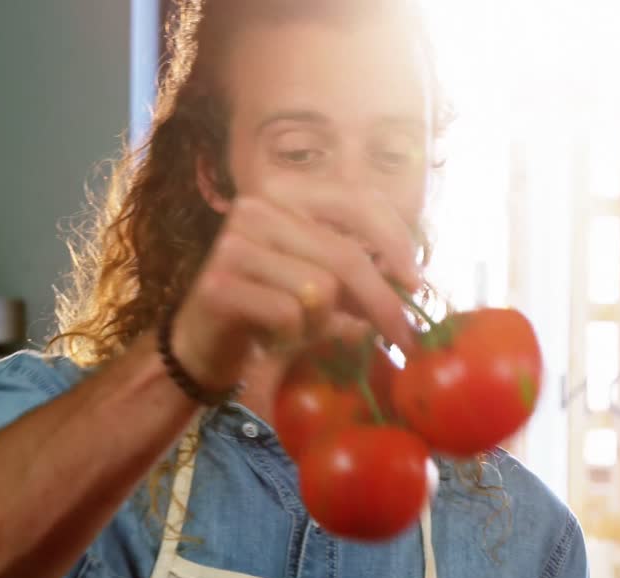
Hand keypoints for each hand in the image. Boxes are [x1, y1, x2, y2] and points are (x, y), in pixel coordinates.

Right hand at [170, 178, 421, 391]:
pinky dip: (293, 336)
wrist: (203, 343)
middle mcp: (255, 207)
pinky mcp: (217, 285)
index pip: (357, 201)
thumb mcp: (321, 279)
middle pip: (346, 256)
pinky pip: (289, 314)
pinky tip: (273, 339)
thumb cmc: (270, 305)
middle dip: (382, 302)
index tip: (416, 284)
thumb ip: (360, 269)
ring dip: (323, 323)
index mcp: (285, 192)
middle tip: (403, 338)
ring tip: (301, 330)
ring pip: (320, 289)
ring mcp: (232, 244)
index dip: (396, 242)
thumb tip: (409, 281)